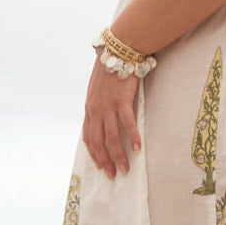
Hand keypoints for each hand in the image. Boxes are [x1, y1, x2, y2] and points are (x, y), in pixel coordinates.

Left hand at [82, 59, 141, 177]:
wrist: (118, 49)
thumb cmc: (111, 67)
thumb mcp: (99, 88)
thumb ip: (100, 103)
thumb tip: (106, 116)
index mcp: (90, 108)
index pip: (88, 136)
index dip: (93, 154)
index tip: (100, 166)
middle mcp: (96, 109)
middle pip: (98, 142)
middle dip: (104, 161)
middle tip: (112, 175)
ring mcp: (108, 106)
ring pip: (111, 137)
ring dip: (118, 155)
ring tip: (125, 169)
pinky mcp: (122, 100)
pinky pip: (127, 123)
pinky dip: (132, 137)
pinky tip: (138, 149)